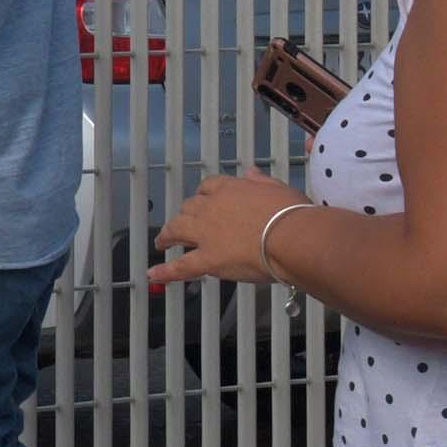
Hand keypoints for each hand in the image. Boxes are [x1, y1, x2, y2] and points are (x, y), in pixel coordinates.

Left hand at [149, 172, 311, 291]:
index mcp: (230, 189)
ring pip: (177, 230)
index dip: (202, 195)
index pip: (208, 187)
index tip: (201, 200)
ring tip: (162, 243)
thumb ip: (261, 181)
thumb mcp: (279, 189)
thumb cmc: (292, 215)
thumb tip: (251, 172)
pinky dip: (165, 271)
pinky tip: (154, 274)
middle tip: (182, 224)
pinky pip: (181, 266)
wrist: (292, 238)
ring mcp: (206, 234)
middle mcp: (212, 208)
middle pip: (188, 208)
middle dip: (184, 215)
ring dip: (167, 235)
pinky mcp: (208, 259)